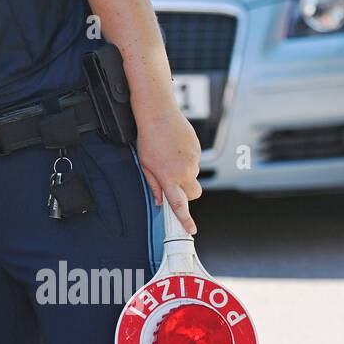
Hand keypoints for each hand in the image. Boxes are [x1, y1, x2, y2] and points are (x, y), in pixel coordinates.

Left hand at [135, 105, 202, 234]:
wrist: (159, 114)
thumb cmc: (148, 138)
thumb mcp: (145, 164)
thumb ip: (153, 184)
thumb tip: (159, 201)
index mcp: (168, 177)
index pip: (179, 204)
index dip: (185, 219)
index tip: (191, 230)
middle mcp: (184, 171)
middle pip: (193, 194)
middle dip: (186, 194)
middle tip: (173, 184)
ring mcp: (193, 160)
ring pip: (193, 177)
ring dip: (184, 174)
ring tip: (169, 158)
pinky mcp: (198, 150)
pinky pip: (194, 162)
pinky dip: (186, 160)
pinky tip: (174, 148)